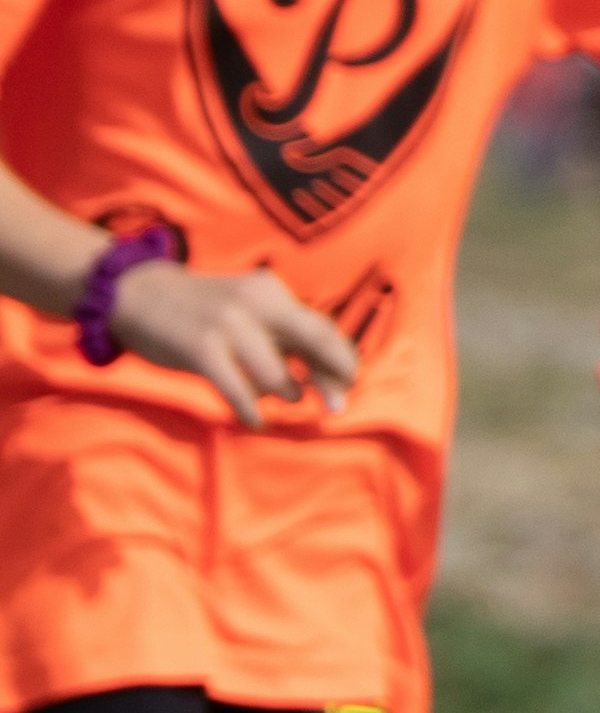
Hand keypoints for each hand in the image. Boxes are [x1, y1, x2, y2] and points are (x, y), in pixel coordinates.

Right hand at [120, 262, 364, 413]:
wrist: (136, 294)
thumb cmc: (203, 313)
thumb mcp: (247, 310)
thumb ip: (283, 335)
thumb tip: (327, 376)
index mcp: (271, 293)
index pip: (322, 328)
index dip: (342, 359)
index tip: (350, 382)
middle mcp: (256, 304)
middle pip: (315, 341)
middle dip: (331, 377)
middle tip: (337, 405)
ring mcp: (228, 326)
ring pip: (277, 376)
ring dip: (284, 394)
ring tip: (278, 397)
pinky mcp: (201, 350)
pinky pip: (240, 392)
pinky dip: (252, 411)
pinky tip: (255, 419)